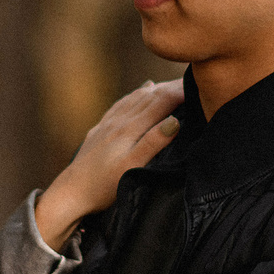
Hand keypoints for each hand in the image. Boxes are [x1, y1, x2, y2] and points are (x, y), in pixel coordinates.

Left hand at [35, 79, 185, 250]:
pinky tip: (143, 89)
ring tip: (175, 82)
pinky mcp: (101, 128)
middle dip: (172, 86)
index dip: (181, 91)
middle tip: (194, 80)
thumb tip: (174, 121)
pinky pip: (123, 103)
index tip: (202, 85)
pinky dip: (137, 93)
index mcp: (130, 128)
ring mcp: (109, 122)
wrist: (72, 193)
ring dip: (157, 87)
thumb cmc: (104, 185)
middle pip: (151, 95)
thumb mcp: (133, 167)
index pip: (161, 101)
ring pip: (137, 97)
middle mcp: (119, 120)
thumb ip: (153, 143)